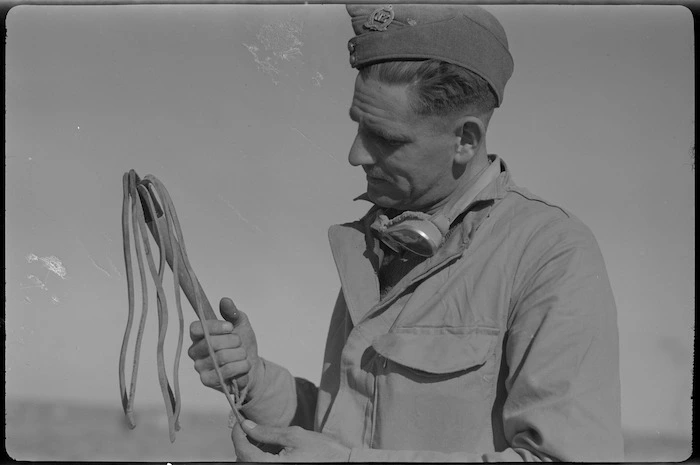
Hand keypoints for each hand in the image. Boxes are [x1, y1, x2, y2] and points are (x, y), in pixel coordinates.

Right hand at [187, 297, 260, 394]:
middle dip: (234, 342)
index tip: (230, 327)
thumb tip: (225, 300)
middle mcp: (195, 351)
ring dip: (240, 355)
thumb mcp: (241, 324)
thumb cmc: (243, 344)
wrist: (252, 367)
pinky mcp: (207, 380)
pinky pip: (226, 371)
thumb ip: (232, 312)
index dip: (214, 326)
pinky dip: (241, 367)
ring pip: (222, 357)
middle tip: (240, 344)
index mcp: (199, 335)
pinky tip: (243, 367)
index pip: (196, 328)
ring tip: (243, 356)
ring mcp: (200, 367)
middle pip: (212, 343)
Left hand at [232, 420, 350, 461]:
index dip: (237, 433)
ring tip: (262, 436)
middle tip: (251, 427)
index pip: (242, 450)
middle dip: (244, 442)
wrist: (342, 464)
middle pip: (243, 459)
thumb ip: (267, 432)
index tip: (239, 421)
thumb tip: (247, 425)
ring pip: (251, 463)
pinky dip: (261, 457)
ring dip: (251, 451)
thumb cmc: (323, 452)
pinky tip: (270, 447)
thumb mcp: (294, 436)